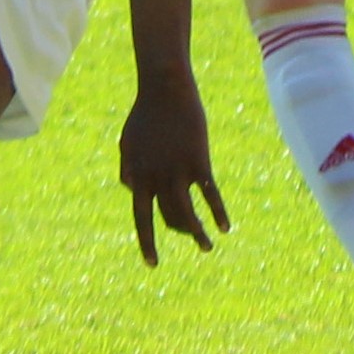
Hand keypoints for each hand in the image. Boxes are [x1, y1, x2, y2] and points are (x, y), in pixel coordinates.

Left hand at [119, 69, 229, 265]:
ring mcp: (177, 171)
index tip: (153, 264)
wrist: (164, 89)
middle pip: (169, 219)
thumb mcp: (128, 143)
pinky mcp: (198, 161)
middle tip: (192, 239)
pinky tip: (225, 226)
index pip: (141, 220)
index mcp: (137, 177)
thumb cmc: (146, 114)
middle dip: (181, 234)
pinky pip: (210, 195)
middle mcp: (155, 179)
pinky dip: (218, 214)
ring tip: (207, 246)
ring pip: (188, 215)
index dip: (147, 244)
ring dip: (198, 235)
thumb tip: (131, 190)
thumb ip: (128, 169)